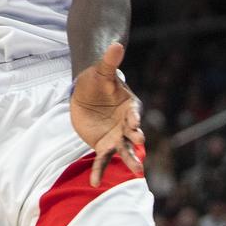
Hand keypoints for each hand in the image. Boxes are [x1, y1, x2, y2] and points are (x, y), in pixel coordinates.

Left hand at [69, 42, 145, 186]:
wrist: (86, 94)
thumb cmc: (96, 81)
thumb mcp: (101, 71)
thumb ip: (109, 62)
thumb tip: (116, 43)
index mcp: (130, 106)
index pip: (134, 112)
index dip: (134, 118)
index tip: (135, 124)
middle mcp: (126, 124)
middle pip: (133, 134)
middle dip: (137, 141)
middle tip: (139, 146)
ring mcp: (116, 137)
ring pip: (124, 150)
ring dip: (130, 160)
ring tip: (137, 171)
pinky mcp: (103, 146)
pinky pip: (102, 160)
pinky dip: (99, 171)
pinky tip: (95, 183)